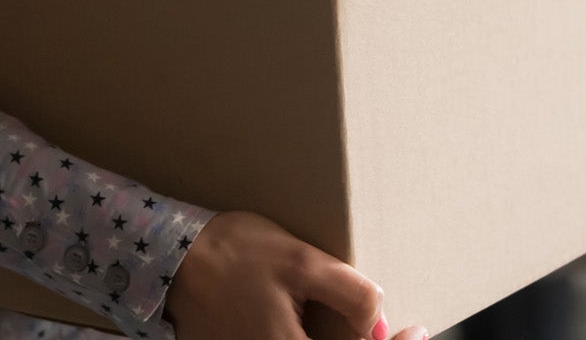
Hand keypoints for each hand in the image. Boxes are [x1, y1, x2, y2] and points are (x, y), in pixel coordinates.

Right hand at [165, 211, 427, 339]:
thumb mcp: (301, 261)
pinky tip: (321, 323)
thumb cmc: (234, 254)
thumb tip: (379, 322)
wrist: (171, 257)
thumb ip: (350, 294)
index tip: (415, 332)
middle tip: (392, 329)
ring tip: (358, 323)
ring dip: (336, 339)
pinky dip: (310, 337)